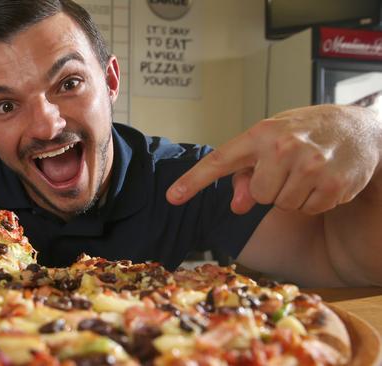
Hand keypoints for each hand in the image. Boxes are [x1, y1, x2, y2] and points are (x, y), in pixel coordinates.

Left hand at [166, 105, 380, 214]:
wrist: (358, 128)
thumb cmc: (305, 133)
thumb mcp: (271, 141)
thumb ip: (247, 173)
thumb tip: (237, 206)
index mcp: (261, 134)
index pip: (220, 161)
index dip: (194, 181)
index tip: (172, 197)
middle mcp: (284, 148)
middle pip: (259, 195)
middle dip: (271, 188)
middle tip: (289, 168)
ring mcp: (311, 166)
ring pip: (283, 205)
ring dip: (293, 195)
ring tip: (308, 171)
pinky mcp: (334, 185)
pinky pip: (309, 209)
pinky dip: (314, 200)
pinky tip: (323, 179)